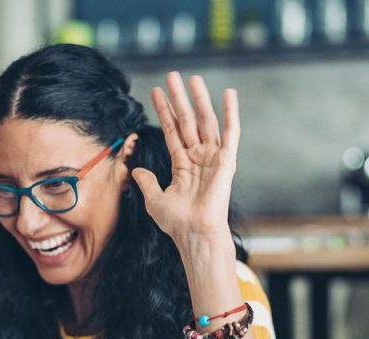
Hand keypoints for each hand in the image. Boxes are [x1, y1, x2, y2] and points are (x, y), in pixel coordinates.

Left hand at [131, 72, 239, 247]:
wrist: (194, 233)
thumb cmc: (177, 222)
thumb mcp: (154, 200)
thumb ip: (147, 183)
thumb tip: (136, 171)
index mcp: (183, 164)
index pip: (172, 130)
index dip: (164, 111)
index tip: (156, 91)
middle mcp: (198, 157)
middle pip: (187, 120)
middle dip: (179, 98)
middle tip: (172, 75)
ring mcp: (213, 157)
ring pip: (205, 120)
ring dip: (199, 98)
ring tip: (192, 77)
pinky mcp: (226, 160)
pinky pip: (231, 132)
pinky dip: (231, 112)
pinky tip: (229, 93)